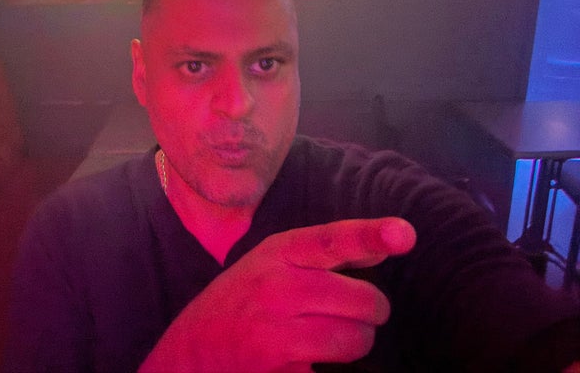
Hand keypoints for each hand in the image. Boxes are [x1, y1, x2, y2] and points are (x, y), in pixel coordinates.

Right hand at [139, 217, 415, 372]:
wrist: (189, 353)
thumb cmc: (240, 302)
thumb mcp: (269, 263)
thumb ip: (322, 254)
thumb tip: (386, 243)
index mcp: (276, 254)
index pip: (331, 240)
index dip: (371, 235)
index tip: (404, 233)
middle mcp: (276, 290)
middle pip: (364, 300)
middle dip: (367, 311)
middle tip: (345, 313)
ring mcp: (276, 336)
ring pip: (357, 339)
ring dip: (355, 343)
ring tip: (327, 340)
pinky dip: (332, 369)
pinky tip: (305, 362)